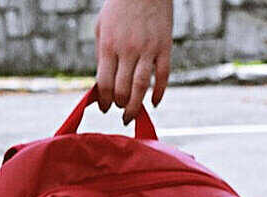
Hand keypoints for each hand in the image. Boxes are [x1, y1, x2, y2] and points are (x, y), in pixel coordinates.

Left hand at [94, 0, 172, 123]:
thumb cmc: (119, 8)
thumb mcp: (101, 27)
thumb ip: (101, 54)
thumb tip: (103, 83)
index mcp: (109, 46)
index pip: (104, 83)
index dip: (104, 101)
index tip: (105, 108)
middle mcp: (128, 50)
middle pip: (123, 89)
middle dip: (120, 106)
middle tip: (120, 112)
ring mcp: (148, 49)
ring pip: (142, 87)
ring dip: (136, 106)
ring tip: (132, 115)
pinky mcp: (165, 46)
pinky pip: (163, 76)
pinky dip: (160, 93)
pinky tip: (155, 102)